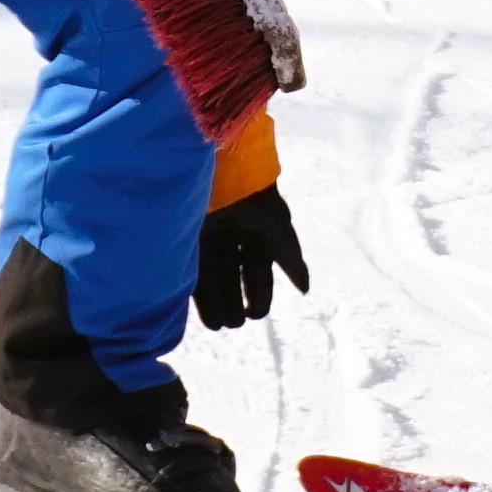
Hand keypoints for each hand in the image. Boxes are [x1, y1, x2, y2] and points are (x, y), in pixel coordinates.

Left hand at [193, 185, 310, 329]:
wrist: (219, 167)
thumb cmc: (252, 196)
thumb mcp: (276, 227)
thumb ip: (289, 258)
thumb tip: (305, 289)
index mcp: (256, 231)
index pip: (258, 271)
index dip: (259, 293)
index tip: (256, 313)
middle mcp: (231, 237)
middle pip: (234, 277)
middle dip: (237, 301)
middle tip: (237, 322)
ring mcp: (208, 238)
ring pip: (213, 278)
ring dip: (217, 303)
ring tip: (220, 325)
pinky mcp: (186, 239)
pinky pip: (191, 270)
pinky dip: (197, 293)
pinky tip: (202, 311)